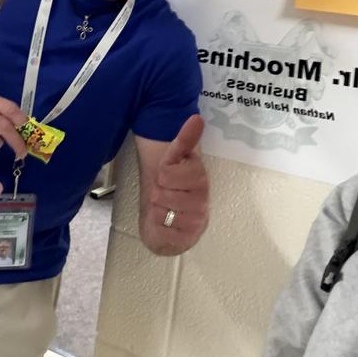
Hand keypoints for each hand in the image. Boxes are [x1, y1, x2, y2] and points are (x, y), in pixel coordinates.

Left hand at [149, 115, 208, 245]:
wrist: (173, 222)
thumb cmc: (173, 188)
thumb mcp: (174, 160)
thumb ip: (185, 139)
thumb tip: (197, 117)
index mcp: (200, 177)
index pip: (166, 172)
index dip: (161, 173)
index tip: (166, 174)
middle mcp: (202, 200)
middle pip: (159, 192)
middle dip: (156, 192)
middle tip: (165, 193)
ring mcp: (196, 221)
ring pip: (159, 210)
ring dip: (156, 209)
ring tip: (165, 208)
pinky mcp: (187, 239)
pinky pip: (160, 230)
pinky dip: (156, 226)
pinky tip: (165, 223)